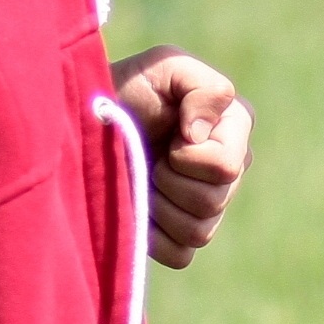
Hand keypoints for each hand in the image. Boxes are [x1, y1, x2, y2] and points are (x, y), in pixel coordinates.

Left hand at [107, 45, 251, 268]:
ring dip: (161, 206)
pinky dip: (155, 236)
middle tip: (151, 156)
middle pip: (213, 202)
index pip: (225, 167)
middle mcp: (231, 172)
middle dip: (169, 179)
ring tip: (143, 179)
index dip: (188, 157)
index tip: (167, 133)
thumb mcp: (165, 67)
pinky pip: (181, 255)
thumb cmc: (127, 88)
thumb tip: (199, 136)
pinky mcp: (181, 238)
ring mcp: (207, 208)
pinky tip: (141, 206)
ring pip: (199, 232)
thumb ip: (203, 89)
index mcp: (235, 130)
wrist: (87, 118)